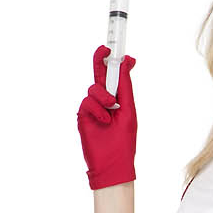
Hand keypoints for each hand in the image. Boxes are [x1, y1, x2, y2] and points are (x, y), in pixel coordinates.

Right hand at [77, 44, 136, 189]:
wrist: (113, 164)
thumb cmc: (124, 141)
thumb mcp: (129, 110)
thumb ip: (125, 86)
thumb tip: (127, 61)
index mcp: (117, 98)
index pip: (113, 75)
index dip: (114, 61)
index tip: (118, 49)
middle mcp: (103, 100)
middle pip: (99, 74)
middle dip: (100, 59)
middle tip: (105, 49)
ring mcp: (92, 107)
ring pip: (93, 88)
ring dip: (104, 96)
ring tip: (112, 109)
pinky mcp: (83, 115)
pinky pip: (87, 101)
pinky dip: (98, 109)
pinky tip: (105, 121)